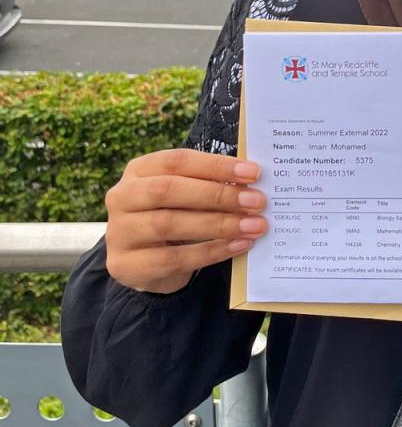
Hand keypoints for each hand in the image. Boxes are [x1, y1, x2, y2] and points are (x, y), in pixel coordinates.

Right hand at [104, 149, 266, 293]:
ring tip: (254, 226)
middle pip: (169, 190)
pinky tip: (238, 246)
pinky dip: (210, 252)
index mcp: (138, 170)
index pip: (177, 161)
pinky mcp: (125, 265)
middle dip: (218, 195)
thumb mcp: (186, 195)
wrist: (146, 263)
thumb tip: (252, 182)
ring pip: (169, 224)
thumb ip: (210, 184)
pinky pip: (172, 258)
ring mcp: (119, 232)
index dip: (216, 165)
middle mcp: (121, 196)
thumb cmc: (173, 216)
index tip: (253, 173)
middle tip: (256, 201)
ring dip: (218, 224)